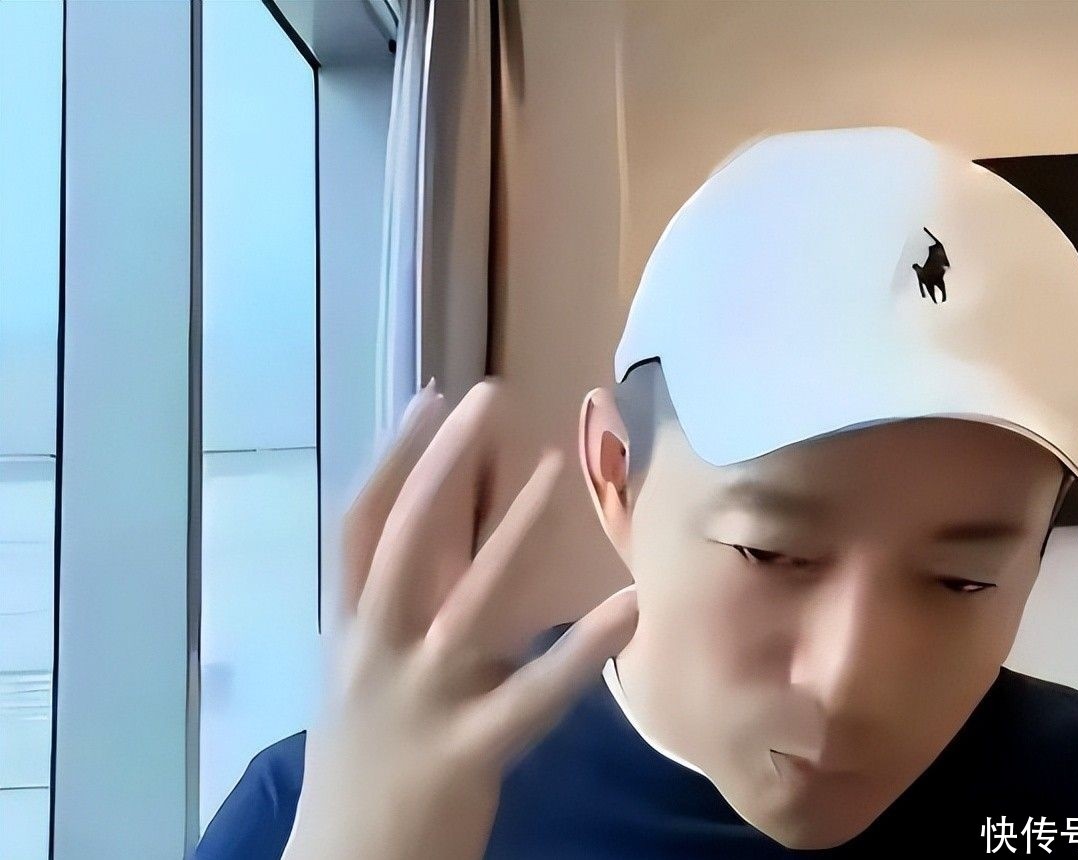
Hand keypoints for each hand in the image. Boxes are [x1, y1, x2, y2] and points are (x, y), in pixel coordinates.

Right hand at [282, 378, 638, 859]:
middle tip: (486, 395)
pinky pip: (533, 694)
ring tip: (553, 466)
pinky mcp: (469, 750)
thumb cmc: (367, 767)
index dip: (392, 460)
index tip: (430, 399)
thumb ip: (411, 612)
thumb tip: (459, 538)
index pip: (360, 529)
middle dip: (439, 462)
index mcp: (351, 634)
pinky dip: (583, 649)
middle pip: (403, 540)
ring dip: (512, 531)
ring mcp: (422, 700)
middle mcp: (376, 653)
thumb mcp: (371, 678)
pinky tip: (629, 605)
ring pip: (469, 602)